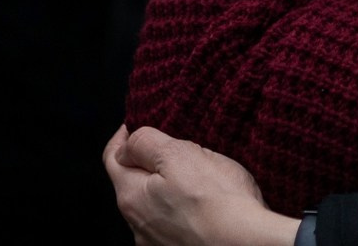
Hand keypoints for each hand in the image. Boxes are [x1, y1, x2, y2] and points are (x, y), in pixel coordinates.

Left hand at [103, 125, 298, 245]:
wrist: (246, 244)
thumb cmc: (217, 201)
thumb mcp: (178, 154)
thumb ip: (145, 143)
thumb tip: (126, 144)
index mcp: (131, 196)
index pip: (111, 158)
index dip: (122, 136)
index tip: (135, 123)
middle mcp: (137, 224)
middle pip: (132, 182)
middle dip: (147, 162)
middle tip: (174, 147)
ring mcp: (155, 242)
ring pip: (153, 204)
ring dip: (164, 188)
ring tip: (194, 177)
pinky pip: (171, 222)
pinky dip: (179, 210)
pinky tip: (201, 204)